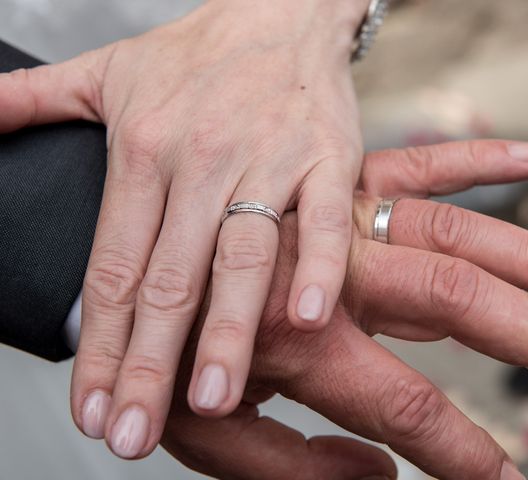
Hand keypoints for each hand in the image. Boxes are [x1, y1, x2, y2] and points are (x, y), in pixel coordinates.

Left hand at [0, 0, 371, 456]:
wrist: (281, 13)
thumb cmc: (202, 57)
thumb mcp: (110, 70)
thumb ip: (37, 98)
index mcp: (144, 148)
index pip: (113, 264)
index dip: (98, 341)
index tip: (91, 406)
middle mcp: (202, 159)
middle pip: (170, 277)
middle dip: (149, 362)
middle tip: (134, 431)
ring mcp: (269, 159)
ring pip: (242, 255)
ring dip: (228, 331)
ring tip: (213, 399)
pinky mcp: (327, 158)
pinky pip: (323, 220)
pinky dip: (318, 268)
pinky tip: (305, 319)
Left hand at [161, 140, 527, 479]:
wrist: (133, 258)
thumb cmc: (166, 354)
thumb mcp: (207, 436)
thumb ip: (289, 470)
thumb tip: (379, 477)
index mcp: (298, 343)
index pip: (405, 407)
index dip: (464, 455)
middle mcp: (328, 273)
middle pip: (452, 300)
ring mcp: (334, 221)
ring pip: (448, 232)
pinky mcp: (330, 186)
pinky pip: (409, 166)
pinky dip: (469, 161)